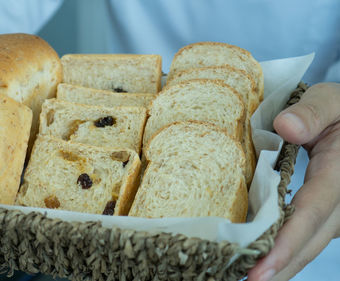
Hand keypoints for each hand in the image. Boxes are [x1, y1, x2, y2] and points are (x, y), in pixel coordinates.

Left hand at [248, 82, 339, 280]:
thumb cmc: (338, 110)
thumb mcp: (330, 100)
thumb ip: (312, 111)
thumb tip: (286, 127)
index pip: (311, 212)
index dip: (286, 243)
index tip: (259, 270)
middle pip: (310, 240)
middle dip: (279, 267)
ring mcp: (336, 210)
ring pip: (309, 244)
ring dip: (281, 265)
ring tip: (247, 278)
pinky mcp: (326, 213)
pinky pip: (306, 236)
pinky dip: (284, 251)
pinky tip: (261, 261)